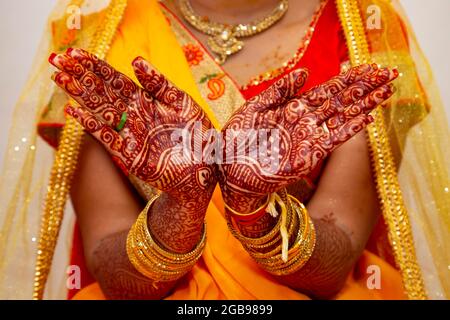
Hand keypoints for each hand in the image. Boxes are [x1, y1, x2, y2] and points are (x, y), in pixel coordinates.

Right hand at [49, 48, 215, 203]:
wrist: (206, 168)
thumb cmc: (198, 134)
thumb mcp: (182, 102)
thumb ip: (159, 83)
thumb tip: (135, 60)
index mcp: (146, 100)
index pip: (116, 79)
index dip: (96, 66)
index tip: (76, 53)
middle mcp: (134, 114)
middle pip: (102, 92)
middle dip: (81, 76)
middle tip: (57, 60)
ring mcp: (130, 134)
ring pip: (100, 110)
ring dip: (80, 95)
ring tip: (59, 78)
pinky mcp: (129, 154)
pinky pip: (107, 137)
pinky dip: (91, 125)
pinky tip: (74, 111)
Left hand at [219, 64, 397, 212]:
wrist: (230, 170)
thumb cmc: (238, 138)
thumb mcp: (256, 107)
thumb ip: (280, 90)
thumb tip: (306, 72)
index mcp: (293, 108)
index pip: (327, 90)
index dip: (348, 78)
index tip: (368, 67)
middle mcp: (306, 121)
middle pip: (340, 101)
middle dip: (364, 88)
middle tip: (388, 73)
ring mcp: (309, 138)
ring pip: (342, 117)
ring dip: (364, 105)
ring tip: (386, 91)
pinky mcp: (309, 156)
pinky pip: (333, 139)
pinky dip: (349, 129)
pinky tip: (366, 118)